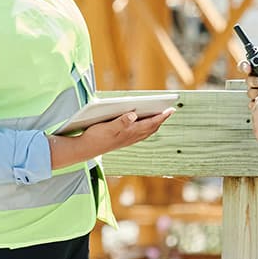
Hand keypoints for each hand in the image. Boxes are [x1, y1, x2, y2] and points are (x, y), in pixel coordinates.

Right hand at [48, 110, 171, 167]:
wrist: (86, 149)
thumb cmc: (96, 137)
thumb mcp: (108, 127)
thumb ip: (121, 121)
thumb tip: (133, 114)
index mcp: (130, 132)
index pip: (151, 123)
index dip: (162, 116)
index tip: (171, 109)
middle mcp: (131, 137)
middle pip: (151, 127)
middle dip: (161, 119)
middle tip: (169, 110)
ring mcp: (128, 140)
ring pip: (146, 132)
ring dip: (154, 124)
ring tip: (159, 116)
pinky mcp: (123, 140)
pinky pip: (140, 134)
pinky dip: (146, 128)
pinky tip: (143, 124)